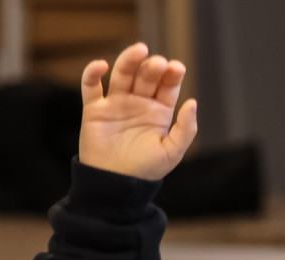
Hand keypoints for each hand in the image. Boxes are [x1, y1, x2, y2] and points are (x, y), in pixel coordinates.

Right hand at [78, 44, 197, 181]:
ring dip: (129, 61)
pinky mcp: (95, 109)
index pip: (167, 86)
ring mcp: (116, 104)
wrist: (116, 185)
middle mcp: (138, 103)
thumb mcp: (172, 152)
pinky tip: (102, 65)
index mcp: (159, 112)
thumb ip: (185, 129)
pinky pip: (91, 87)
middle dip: (153, 67)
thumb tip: (192, 102)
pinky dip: (93, 74)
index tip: (176, 67)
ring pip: (122, 75)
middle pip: (146, 76)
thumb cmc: (146, 170)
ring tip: (139, 50)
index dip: (172, 75)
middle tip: (158, 63)